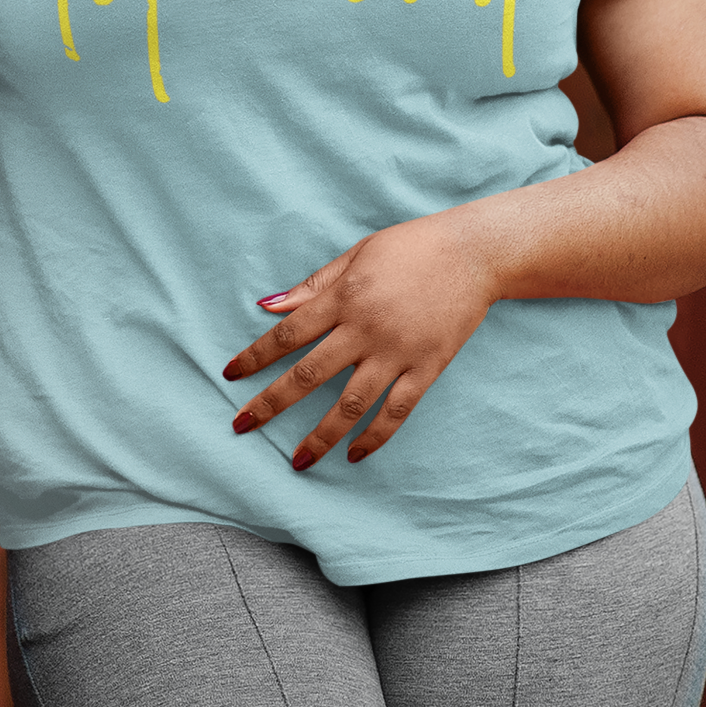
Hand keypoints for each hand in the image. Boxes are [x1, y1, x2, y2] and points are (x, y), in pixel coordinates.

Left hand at [222, 210, 496, 469]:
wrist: (474, 253)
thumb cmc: (412, 246)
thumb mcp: (358, 254)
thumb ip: (314, 284)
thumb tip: (269, 305)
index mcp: (346, 296)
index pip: (289, 333)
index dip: (256, 356)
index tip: (231, 374)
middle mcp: (366, 328)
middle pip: (309, 374)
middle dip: (271, 403)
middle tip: (241, 426)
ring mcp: (398, 352)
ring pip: (350, 404)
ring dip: (320, 435)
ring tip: (297, 460)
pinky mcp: (427, 368)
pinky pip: (396, 411)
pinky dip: (374, 437)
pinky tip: (354, 455)